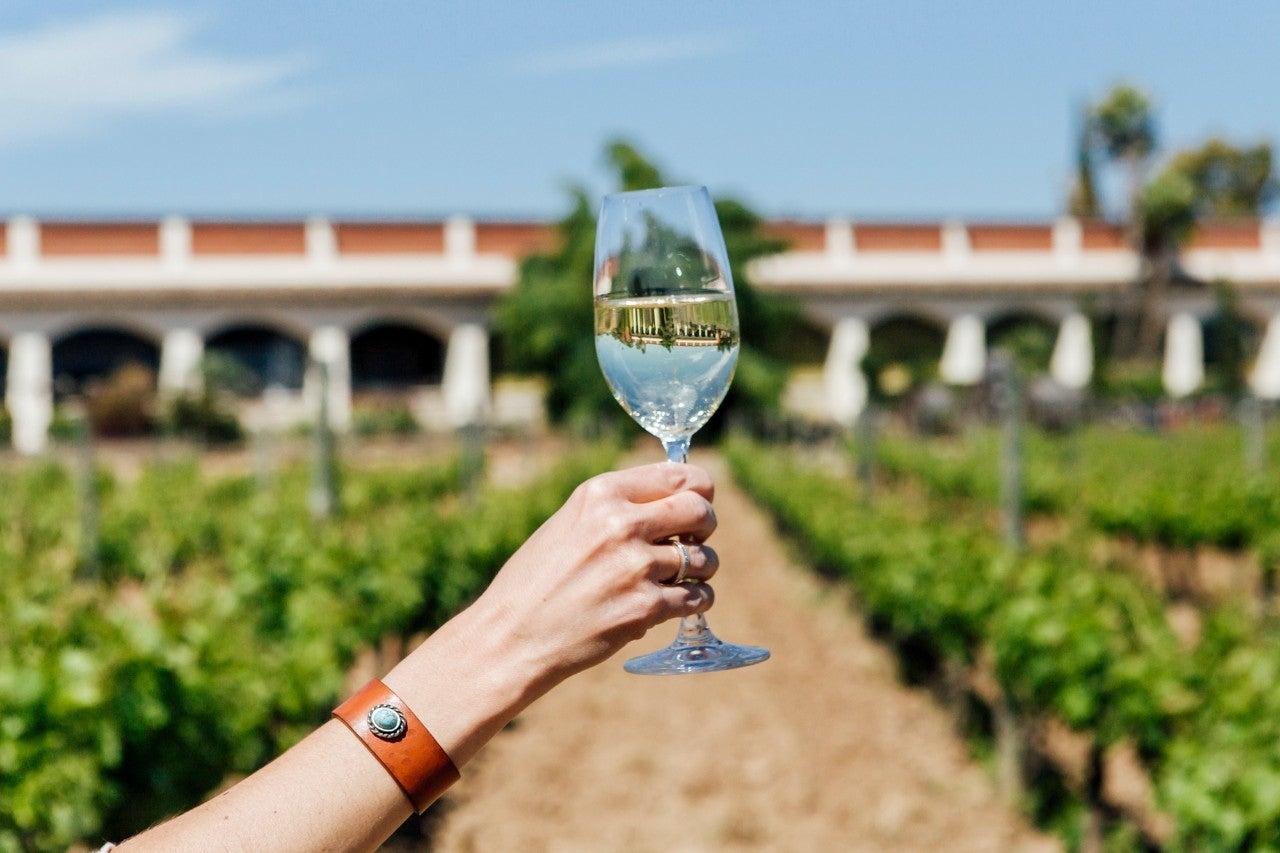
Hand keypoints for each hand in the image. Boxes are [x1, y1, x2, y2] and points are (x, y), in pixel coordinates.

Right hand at [478, 461, 718, 686]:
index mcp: (601, 494)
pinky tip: (677, 603)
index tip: (697, 504)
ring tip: (678, 579)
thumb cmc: (536, 581)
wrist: (510, 637)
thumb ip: (617, 508)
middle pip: (701, 511)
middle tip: (691, 542)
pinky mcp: (644, 608)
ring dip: (700, 570)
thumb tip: (674, 501)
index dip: (698, 490)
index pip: (679, 475)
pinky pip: (698, 597)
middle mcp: (621, 524)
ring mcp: (635, 567)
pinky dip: (696, 600)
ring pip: (704, 558)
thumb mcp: (569, 523)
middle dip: (705, 526)